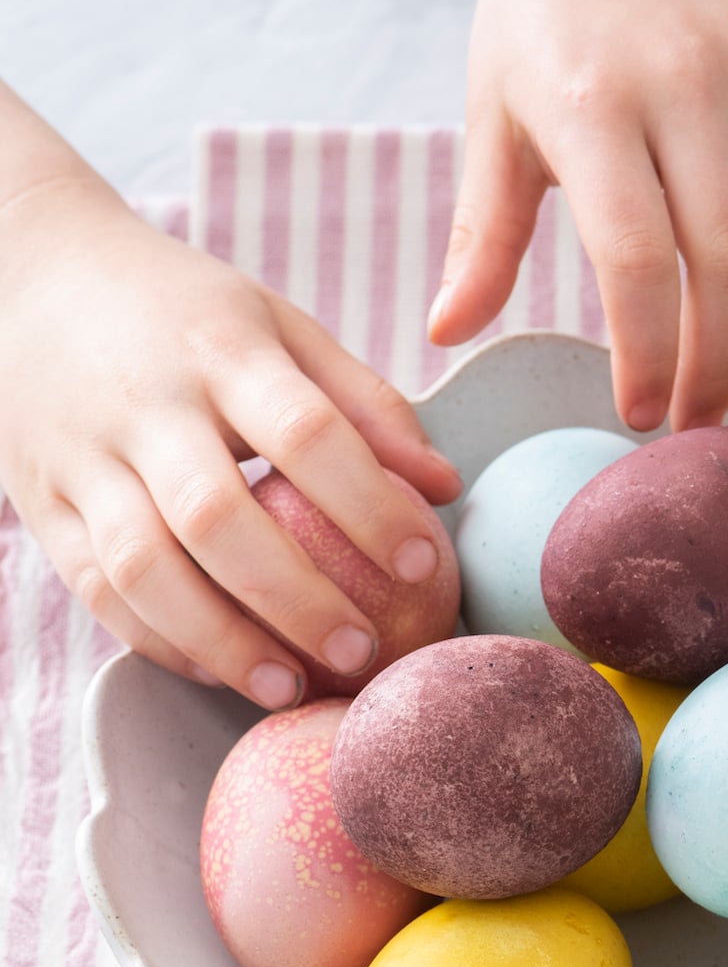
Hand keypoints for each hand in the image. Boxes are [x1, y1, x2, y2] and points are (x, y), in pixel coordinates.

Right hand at [0, 89, 460, 709]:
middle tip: (362, 653)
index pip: (305, 432)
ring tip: (290, 689)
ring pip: (143, 568)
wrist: (31, 277)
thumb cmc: (185, 315)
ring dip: (221, 641)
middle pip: (216, 516)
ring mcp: (84, 457)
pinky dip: (159, 639)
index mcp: (220, 347)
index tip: (424, 565)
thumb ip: (365, 403)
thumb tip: (447, 486)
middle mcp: (145, 403)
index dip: (369, 506)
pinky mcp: (45, 504)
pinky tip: (219, 671)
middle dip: (296, 598)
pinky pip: (96, 589)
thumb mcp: (278, 325)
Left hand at [429, 0, 727, 432]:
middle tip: (692, 421)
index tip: (639, 416)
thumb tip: (448, 334)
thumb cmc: (543, 7)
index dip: (648, 353)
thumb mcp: (492, 114)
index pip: (638, 258)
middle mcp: (687, 85)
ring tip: (721, 379)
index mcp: (595, 101)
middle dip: (715, 363)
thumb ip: (483, 236)